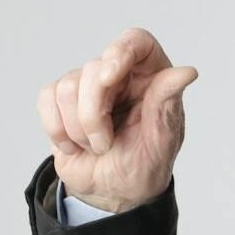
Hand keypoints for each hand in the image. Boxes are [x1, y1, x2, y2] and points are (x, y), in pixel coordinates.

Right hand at [35, 26, 198, 212]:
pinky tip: (75, 145)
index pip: (137, 41)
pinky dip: (57, 128)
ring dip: (79, 128)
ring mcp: (88, 85)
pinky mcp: (61, 100)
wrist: (113, 192)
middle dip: (94, 115)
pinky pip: (47, 98)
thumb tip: (187, 72)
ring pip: (67, 86)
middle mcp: (120, 74)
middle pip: (93, 69)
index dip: (119, 52)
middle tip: (107, 144)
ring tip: (97, 147)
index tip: (109, 78)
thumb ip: (167, 103)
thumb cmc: (143, 165)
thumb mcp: (162, 140)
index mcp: (152, 78)